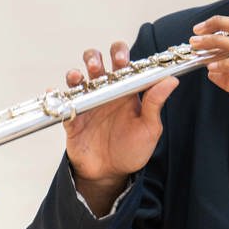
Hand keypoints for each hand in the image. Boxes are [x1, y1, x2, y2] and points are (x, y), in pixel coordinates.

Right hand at [63, 42, 178, 214]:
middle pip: (96, 64)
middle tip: (97, 66)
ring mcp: (88, 104)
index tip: (121, 59)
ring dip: (76, 73)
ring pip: (77, 79)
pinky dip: (56, 95)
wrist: (112, 174)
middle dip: (94, 58)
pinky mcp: (72, 120)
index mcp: (126, 90)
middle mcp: (106, 93)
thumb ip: (156, 103)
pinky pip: (61, 104)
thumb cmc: (134, 149)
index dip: (119, 53)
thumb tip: (172, 79)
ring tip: (79, 78)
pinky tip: (56, 92)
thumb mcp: (150, 127)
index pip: (122, 63)